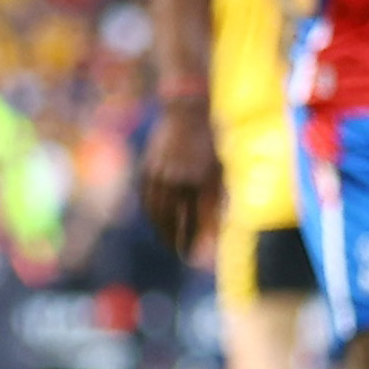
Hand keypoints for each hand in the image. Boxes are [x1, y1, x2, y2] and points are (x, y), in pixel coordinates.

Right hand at [140, 92, 223, 263]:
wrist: (186, 109)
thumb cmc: (212, 142)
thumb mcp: (222, 170)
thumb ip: (218, 202)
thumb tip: (214, 236)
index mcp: (202, 179)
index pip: (199, 221)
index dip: (198, 243)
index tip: (199, 259)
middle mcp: (178, 178)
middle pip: (174, 222)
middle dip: (179, 242)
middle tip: (185, 256)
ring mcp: (159, 174)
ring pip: (157, 214)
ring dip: (163, 232)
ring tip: (171, 244)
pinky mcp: (146, 170)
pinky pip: (148, 201)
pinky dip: (153, 216)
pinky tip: (160, 224)